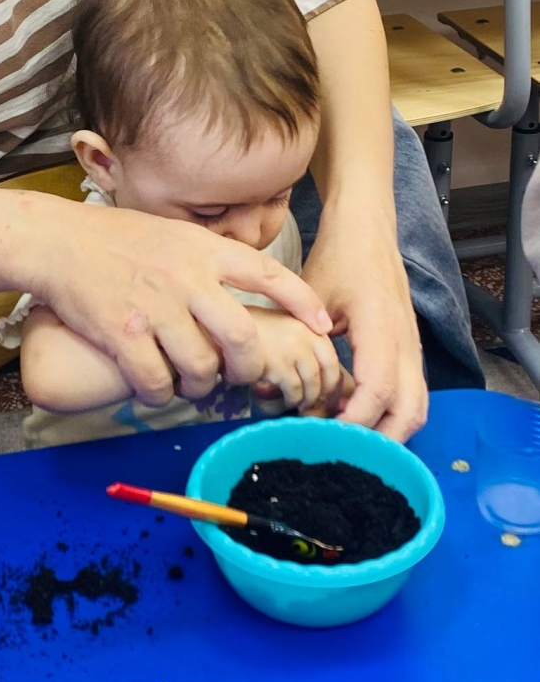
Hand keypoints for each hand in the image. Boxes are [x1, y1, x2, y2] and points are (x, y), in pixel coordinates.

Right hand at [10, 194, 331, 405]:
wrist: (57, 241)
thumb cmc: (117, 239)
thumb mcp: (174, 234)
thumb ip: (210, 259)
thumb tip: (247, 286)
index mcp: (203, 250)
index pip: (268, 273)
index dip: (302, 301)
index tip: (322, 325)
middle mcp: (186, 278)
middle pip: (242, 336)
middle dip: (250, 366)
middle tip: (242, 375)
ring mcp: (154, 307)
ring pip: (201, 368)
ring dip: (201, 385)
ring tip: (190, 380)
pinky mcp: (122, 335)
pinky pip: (157, 383)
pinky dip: (161, 394)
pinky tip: (153, 386)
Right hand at [248, 307, 340, 409]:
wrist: (223, 328)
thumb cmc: (252, 329)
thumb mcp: (283, 325)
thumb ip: (304, 341)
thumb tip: (322, 373)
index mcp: (309, 324)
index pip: (332, 357)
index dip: (332, 379)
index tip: (326, 390)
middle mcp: (305, 335)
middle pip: (328, 373)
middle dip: (324, 392)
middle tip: (316, 402)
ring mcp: (292, 350)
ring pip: (312, 385)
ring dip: (307, 399)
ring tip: (300, 404)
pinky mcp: (277, 365)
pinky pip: (294, 391)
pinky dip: (292, 400)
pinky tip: (285, 400)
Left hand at [301, 204, 427, 441]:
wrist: (368, 227)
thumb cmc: (339, 258)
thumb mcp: (308, 296)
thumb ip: (292, 343)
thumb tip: (265, 394)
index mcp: (380, 328)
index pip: (377, 391)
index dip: (354, 421)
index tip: (326, 436)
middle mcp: (404, 342)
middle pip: (411, 411)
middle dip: (382, 441)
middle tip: (342, 453)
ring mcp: (411, 347)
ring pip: (416, 406)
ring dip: (389, 431)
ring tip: (349, 441)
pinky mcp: (409, 348)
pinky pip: (411, 392)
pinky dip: (390, 413)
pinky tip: (355, 415)